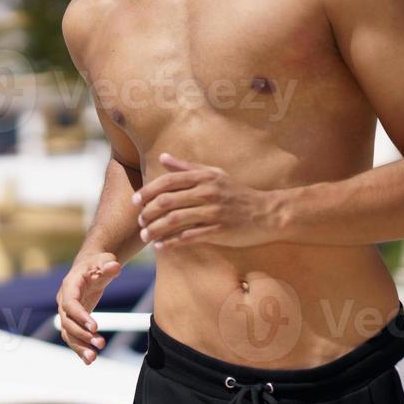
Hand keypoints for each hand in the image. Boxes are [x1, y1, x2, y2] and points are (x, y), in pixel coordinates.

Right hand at [56, 253, 119, 364]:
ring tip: (93, 358)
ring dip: (79, 346)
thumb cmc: (97, 264)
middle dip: (82, 335)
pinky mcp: (74, 321)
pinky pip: (73, 337)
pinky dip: (79, 349)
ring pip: (68, 333)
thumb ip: (108, 264)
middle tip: (100, 344)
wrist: (90, 270)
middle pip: (67, 322)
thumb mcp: (104, 260)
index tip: (95, 327)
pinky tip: (89, 361)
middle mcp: (64, 301)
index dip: (80, 316)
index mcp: (69, 286)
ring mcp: (67, 313)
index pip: (70, 304)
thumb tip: (114, 266)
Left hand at [133, 152, 281, 249]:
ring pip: (174, 220)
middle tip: (139, 221)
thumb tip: (162, 157)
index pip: (167, 182)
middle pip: (167, 201)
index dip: (148, 191)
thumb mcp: (214, 174)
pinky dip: (172, 242)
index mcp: (204, 177)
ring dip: (155, 229)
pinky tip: (161, 246)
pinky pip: (189, 237)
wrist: (268, 213)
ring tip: (145, 236)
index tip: (135, 201)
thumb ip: (186, 167)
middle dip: (148, 212)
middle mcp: (207, 193)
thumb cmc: (237, 193)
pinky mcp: (219, 231)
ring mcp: (213, 212)